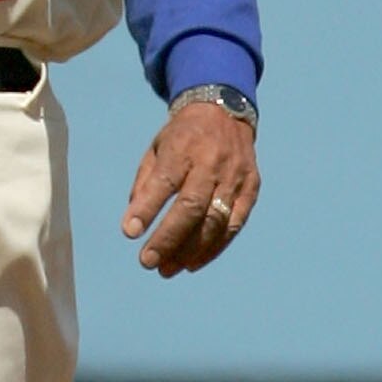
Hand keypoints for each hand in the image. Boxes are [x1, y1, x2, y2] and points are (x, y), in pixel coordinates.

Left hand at [122, 103, 258, 278]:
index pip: (164, 181)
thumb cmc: (183, 137)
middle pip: (191, 207)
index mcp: (184, 147)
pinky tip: (193, 263)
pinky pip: (234, 225)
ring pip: (215, 221)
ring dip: (190, 251)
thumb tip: (133, 223)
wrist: (225, 111)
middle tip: (147, 262)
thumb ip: (145, 183)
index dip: (147, 209)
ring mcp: (235, 176)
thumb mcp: (157, 148)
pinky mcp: (251, 188)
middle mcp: (212, 162)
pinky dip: (213, 248)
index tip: (130, 233)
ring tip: (167, 269)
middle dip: (168, 238)